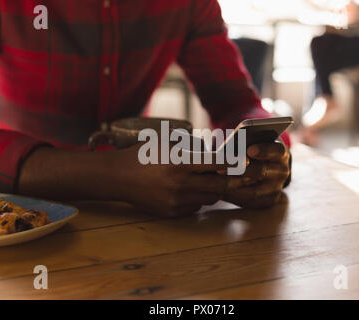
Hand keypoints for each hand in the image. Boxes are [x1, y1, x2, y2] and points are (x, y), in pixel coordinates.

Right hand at [111, 143, 228, 216]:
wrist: (119, 176)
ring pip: (209, 199)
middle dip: (230, 181)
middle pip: (218, 186)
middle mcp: (180, 184)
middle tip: (236, 177)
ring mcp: (176, 201)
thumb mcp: (166, 143)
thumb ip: (191, 147)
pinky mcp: (171, 212)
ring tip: (208, 181)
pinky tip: (190, 190)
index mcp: (180, 163)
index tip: (239, 162)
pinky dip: (198, 199)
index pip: (216, 164)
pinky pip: (195, 207)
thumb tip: (214, 152)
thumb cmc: (143, 154)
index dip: (231, 163)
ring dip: (213, 190)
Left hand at [221, 141, 290, 208]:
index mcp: (281, 153)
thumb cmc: (252, 149)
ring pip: (253, 191)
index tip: (250, 150)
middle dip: (239, 169)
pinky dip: (231, 196)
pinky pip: (247, 201)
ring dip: (231, 185)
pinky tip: (215, 190)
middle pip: (261, 171)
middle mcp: (282, 172)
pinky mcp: (266, 202)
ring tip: (214, 180)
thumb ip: (241, 140)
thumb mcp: (251, 141)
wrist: (266, 169)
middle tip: (220, 168)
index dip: (264, 150)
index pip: (277, 150)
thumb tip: (217, 139)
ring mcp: (275, 190)